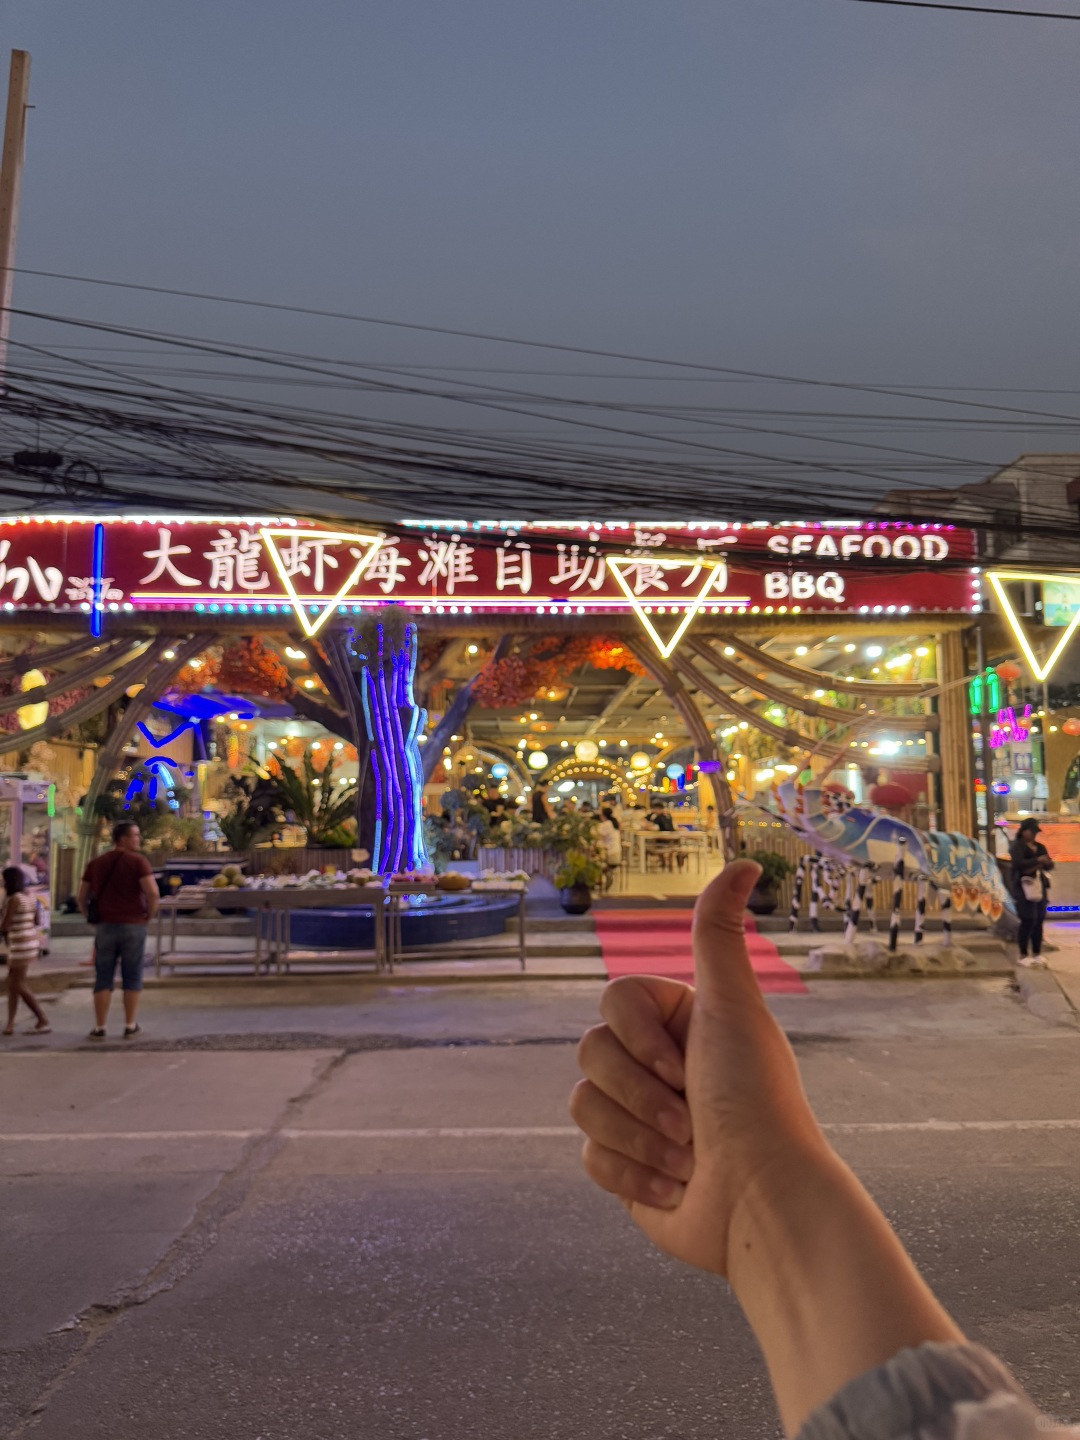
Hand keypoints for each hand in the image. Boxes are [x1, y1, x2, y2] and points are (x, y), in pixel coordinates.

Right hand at [570, 860, 830, 1276]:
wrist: (757, 1205)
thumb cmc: (754, 1102)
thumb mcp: (734, 1008)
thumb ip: (718, 935)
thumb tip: (746, 861)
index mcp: (681, 1023)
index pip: (613, 1001)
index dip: (641, 1038)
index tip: (684, 1066)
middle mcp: (657, 1065)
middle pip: (589, 1051)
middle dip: (640, 1094)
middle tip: (690, 1118)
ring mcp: (636, 1117)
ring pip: (583, 1103)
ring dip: (638, 1137)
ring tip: (688, 1158)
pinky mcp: (623, 1167)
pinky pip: (589, 1156)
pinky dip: (632, 1174)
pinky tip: (674, 1188)